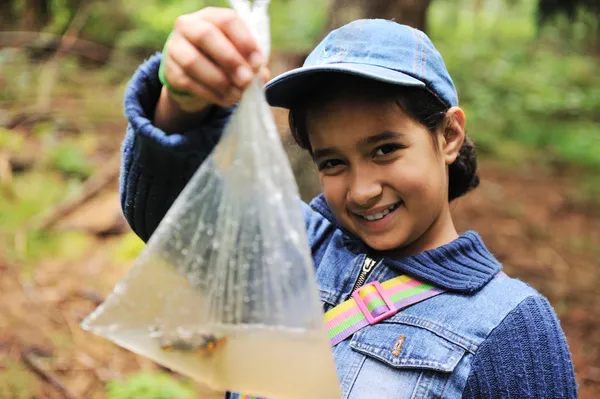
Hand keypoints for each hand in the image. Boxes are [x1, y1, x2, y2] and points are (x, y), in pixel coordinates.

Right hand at [155, 7, 269, 130]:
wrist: (195, 78)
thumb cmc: (222, 62)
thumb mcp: (240, 57)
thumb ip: (252, 63)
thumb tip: (261, 75)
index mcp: (211, 16)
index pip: (227, 20)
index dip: (245, 42)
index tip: (258, 63)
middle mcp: (188, 26)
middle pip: (206, 35)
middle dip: (230, 60)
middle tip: (246, 80)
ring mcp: (175, 47)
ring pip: (193, 61)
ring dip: (219, 81)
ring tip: (236, 94)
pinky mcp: (169, 70)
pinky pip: (188, 82)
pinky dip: (210, 94)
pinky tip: (226, 100)